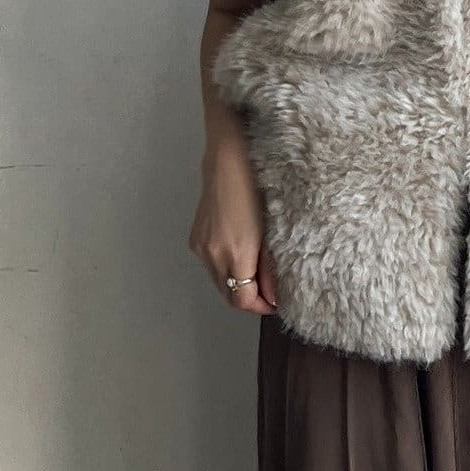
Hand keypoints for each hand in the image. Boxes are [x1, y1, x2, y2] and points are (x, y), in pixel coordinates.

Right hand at [188, 169, 278, 316]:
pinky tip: (238, 258)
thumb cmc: (256, 191)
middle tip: (268, 294)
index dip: (259, 307)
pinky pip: (210, 267)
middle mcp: (213, 255)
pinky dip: (225, 270)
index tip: (274, 304)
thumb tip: (273, 297)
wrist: (228, 163)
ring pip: (219, 283)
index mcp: (235, 253)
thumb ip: (269, 269)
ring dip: (236, 285)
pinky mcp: (195, 241)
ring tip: (255, 274)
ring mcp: (200, 248)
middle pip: (228, 295)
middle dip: (248, 299)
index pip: (242, 299)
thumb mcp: (270, 232)